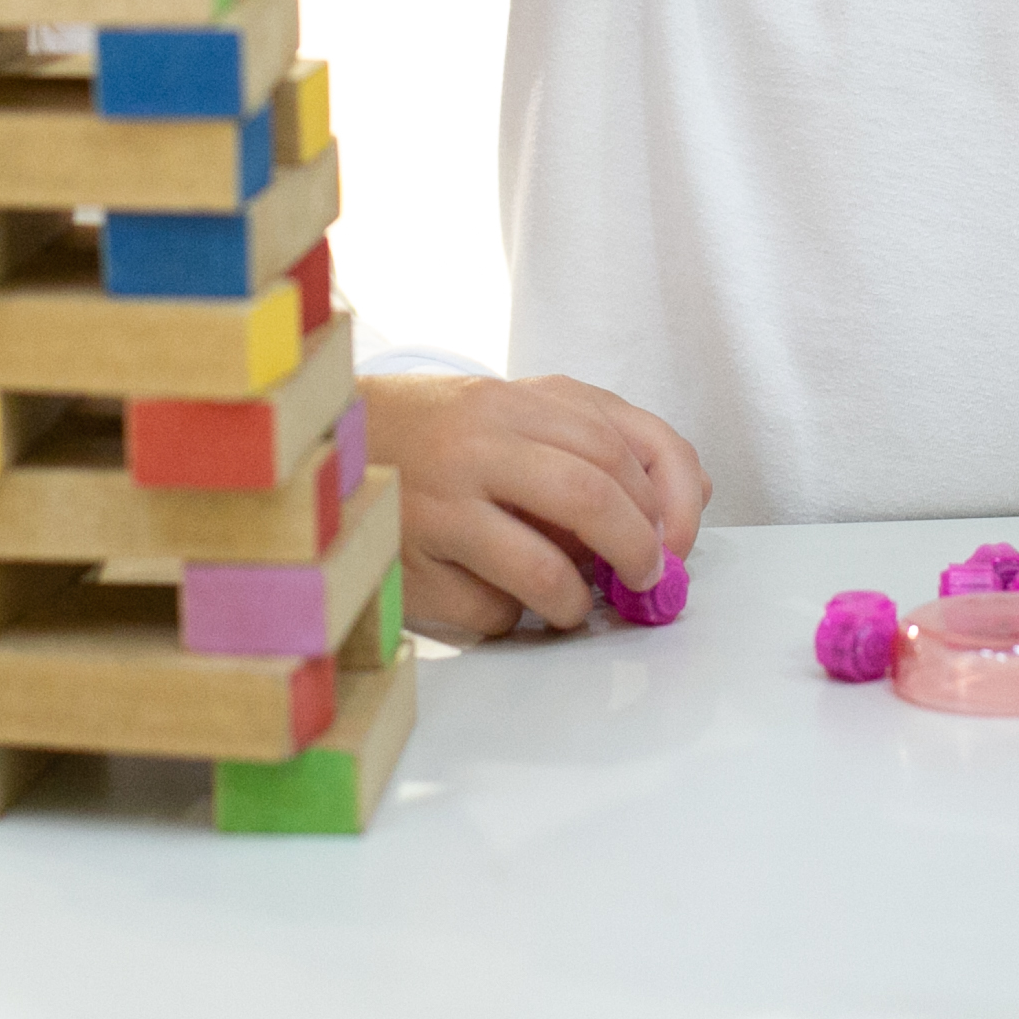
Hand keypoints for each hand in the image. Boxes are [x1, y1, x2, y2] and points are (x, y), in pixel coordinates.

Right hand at [362, 373, 709, 638]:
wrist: (326, 446)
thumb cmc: (446, 437)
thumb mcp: (521, 412)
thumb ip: (606, 438)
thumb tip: (692, 498)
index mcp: (512, 401)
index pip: (618, 442)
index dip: (666, 500)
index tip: (677, 539)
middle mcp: (474, 446)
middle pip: (591, 498)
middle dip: (638, 551)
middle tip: (646, 580)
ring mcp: (438, 509)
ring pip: (546, 571)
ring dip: (580, 601)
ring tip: (576, 603)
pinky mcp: (411, 570)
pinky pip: (492, 613)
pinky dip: (513, 617)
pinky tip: (498, 596)